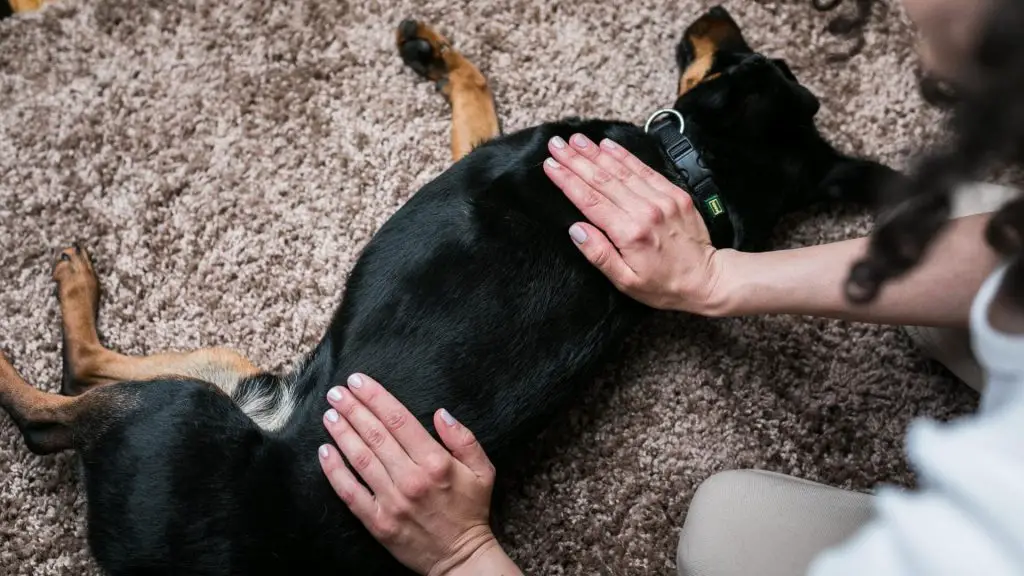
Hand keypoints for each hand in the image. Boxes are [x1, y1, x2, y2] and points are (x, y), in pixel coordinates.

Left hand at [318, 373, 520, 575]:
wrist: (462, 558)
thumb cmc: (471, 511)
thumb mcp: (483, 471)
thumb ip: (464, 438)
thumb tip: (441, 413)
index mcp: (435, 462)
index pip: (398, 420)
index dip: (375, 397)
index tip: (358, 381)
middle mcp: (411, 478)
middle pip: (375, 434)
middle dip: (353, 409)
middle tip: (336, 392)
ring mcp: (392, 501)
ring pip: (360, 459)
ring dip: (342, 433)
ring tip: (329, 414)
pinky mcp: (378, 522)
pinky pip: (350, 493)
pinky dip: (335, 471)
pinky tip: (325, 452)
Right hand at [543, 133, 727, 314]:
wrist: (707, 279)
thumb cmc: (664, 286)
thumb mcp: (625, 281)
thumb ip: (599, 254)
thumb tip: (576, 230)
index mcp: (630, 233)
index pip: (590, 200)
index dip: (567, 180)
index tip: (550, 166)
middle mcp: (645, 211)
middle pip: (602, 179)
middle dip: (576, 160)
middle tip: (556, 144)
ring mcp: (662, 199)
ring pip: (622, 170)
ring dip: (596, 152)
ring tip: (575, 139)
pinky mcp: (675, 193)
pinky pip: (645, 169)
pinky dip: (625, 155)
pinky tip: (608, 145)